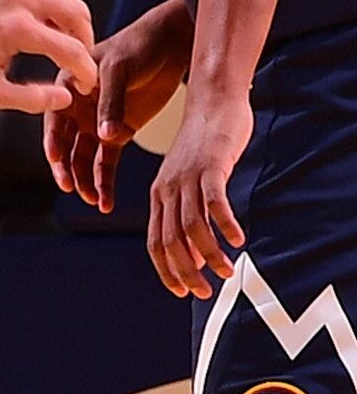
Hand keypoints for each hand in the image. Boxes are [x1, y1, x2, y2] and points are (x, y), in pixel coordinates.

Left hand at [0, 0, 97, 112]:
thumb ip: (30, 98)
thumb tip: (62, 98)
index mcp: (19, 29)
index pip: (72, 49)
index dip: (85, 70)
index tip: (84, 81)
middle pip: (78, 13)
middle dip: (85, 38)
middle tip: (77, 55)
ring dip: (73, 14)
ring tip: (63, 35)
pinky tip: (41, 16)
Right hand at [44, 0, 190, 214]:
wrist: (171, 42)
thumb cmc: (139, 45)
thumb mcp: (119, 69)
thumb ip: (110, 103)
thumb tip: (103, 137)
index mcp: (68, 89)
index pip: (54, 120)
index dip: (53, 141)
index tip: (56, 159)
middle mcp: (77, 110)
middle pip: (65, 147)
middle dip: (67, 169)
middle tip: (71, 187)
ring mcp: (96, 124)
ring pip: (83, 161)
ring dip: (85, 182)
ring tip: (93, 200)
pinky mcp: (118, 134)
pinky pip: (106, 164)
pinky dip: (104, 182)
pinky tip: (106, 201)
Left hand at [151, 85, 255, 299]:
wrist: (212, 102)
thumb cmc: (205, 146)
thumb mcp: (190, 181)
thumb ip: (189, 213)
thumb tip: (196, 251)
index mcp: (159, 197)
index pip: (155, 244)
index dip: (167, 271)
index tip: (182, 291)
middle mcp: (167, 191)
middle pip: (171, 242)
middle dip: (187, 272)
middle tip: (206, 291)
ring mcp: (187, 178)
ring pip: (192, 226)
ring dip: (209, 253)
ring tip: (227, 270)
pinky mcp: (210, 167)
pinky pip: (214, 202)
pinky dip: (225, 224)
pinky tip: (239, 239)